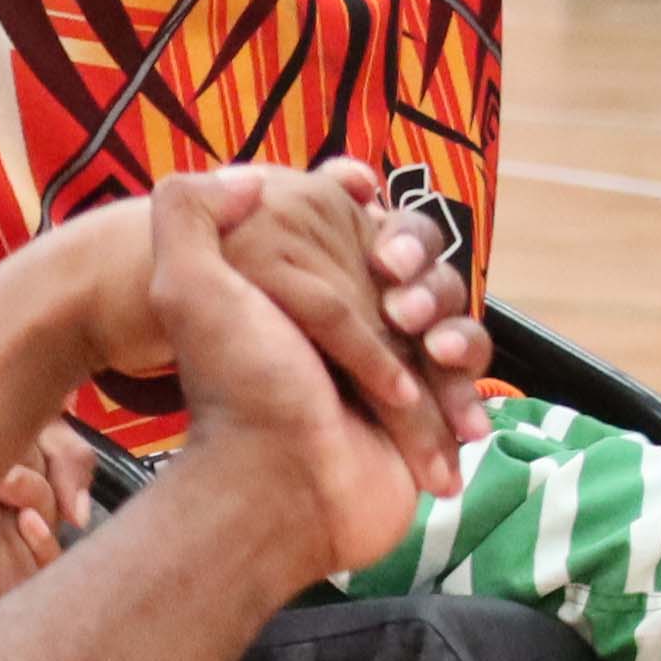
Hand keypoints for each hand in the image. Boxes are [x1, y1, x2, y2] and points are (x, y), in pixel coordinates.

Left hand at [68, 164, 487, 500]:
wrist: (280, 482)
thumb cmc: (241, 384)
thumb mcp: (187, 288)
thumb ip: (192, 213)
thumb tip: (251, 177)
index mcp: (309, 293)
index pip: (374, 234)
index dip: (393, 237)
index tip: (380, 259)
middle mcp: (356, 328)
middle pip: (426, 274)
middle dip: (427, 283)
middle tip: (399, 312)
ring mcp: (397, 372)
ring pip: (456, 320)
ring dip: (453, 329)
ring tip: (427, 353)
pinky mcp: (430, 414)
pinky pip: (472, 376)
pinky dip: (468, 378)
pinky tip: (445, 390)